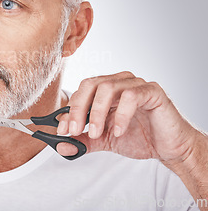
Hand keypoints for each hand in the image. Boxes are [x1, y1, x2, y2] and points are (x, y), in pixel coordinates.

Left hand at [56, 71, 196, 162]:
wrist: (170, 148)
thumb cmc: (139, 138)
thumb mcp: (103, 141)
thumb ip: (82, 141)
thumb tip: (60, 145)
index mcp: (105, 90)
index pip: (80, 92)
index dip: (69, 110)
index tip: (62, 130)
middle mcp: (118, 82)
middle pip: (89, 84)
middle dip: (78, 109)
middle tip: (75, 130)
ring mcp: (136, 84)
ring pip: (107, 87)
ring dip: (96, 112)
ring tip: (96, 133)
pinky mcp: (152, 92)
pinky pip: (132, 96)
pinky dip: (121, 115)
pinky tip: (119, 131)